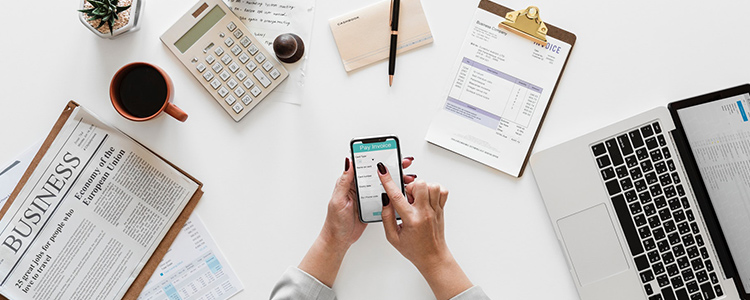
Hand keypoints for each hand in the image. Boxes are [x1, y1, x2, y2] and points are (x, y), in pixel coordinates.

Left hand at [298, 156, 415, 286]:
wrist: (339, 240)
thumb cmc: (335, 221)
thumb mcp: (338, 199)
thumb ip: (344, 181)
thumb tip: (348, 161)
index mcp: (350, 182)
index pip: (365, 165)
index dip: (377, 157)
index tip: (388, 152)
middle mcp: (359, 187)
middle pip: (378, 173)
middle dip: (392, 167)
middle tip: (404, 163)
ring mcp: (367, 196)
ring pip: (384, 184)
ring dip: (396, 180)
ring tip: (408, 178)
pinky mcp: (373, 205)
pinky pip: (386, 197)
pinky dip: (395, 194)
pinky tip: (403, 192)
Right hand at [377, 163, 471, 299]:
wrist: (432, 257)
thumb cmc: (414, 249)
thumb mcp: (393, 237)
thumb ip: (387, 217)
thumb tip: (385, 200)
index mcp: (411, 220)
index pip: (397, 196)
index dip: (388, 181)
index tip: (382, 170)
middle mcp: (425, 213)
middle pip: (419, 185)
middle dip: (409, 187)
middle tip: (406, 198)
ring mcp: (435, 210)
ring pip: (432, 185)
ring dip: (422, 188)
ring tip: (416, 198)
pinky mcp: (441, 209)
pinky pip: (442, 191)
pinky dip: (434, 190)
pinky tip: (426, 198)